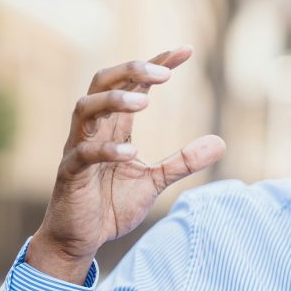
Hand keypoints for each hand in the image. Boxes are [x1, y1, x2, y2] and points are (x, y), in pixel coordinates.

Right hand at [27, 46, 225, 283]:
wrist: (81, 240)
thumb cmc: (111, 205)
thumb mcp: (155, 181)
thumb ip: (183, 161)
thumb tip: (221, 142)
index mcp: (114, 127)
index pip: (133, 84)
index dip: (156, 63)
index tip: (185, 50)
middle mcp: (93, 130)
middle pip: (102, 82)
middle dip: (131, 70)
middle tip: (164, 73)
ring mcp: (77, 149)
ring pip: (85, 109)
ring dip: (114, 101)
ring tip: (145, 102)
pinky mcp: (69, 174)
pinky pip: (83, 153)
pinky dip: (106, 150)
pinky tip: (131, 152)